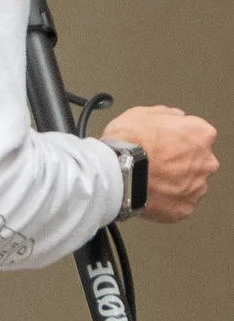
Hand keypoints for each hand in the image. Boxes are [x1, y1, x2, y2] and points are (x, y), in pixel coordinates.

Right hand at [103, 106, 218, 222]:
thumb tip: (170, 117)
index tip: (162, 141)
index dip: (176, 137)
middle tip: (154, 162)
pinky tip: (149, 193)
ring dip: (174, 181)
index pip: (196, 134)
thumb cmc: (128, 144)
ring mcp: (197, 186)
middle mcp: (205, 161)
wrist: (115, 175)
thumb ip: (166, 114)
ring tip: (148, 179)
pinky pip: (179, 203)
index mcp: (200, 134)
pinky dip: (167, 200)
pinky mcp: (184, 208)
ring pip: (189, 183)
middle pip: (197, 160)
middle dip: (179, 161)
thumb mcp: (141, 113)